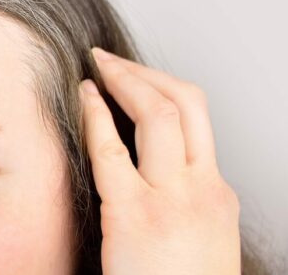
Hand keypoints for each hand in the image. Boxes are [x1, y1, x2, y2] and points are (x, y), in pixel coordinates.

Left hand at [80, 47, 240, 274]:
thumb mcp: (197, 240)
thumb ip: (179, 199)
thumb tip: (146, 167)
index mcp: (215, 194)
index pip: (196, 118)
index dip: (161, 85)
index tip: (132, 76)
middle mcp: (202, 189)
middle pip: (186, 102)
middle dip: (145, 70)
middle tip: (109, 58)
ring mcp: (173, 202)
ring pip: (160, 114)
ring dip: (124, 80)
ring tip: (96, 65)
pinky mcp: (135, 218)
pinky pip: (113, 152)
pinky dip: (97, 116)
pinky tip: (84, 98)